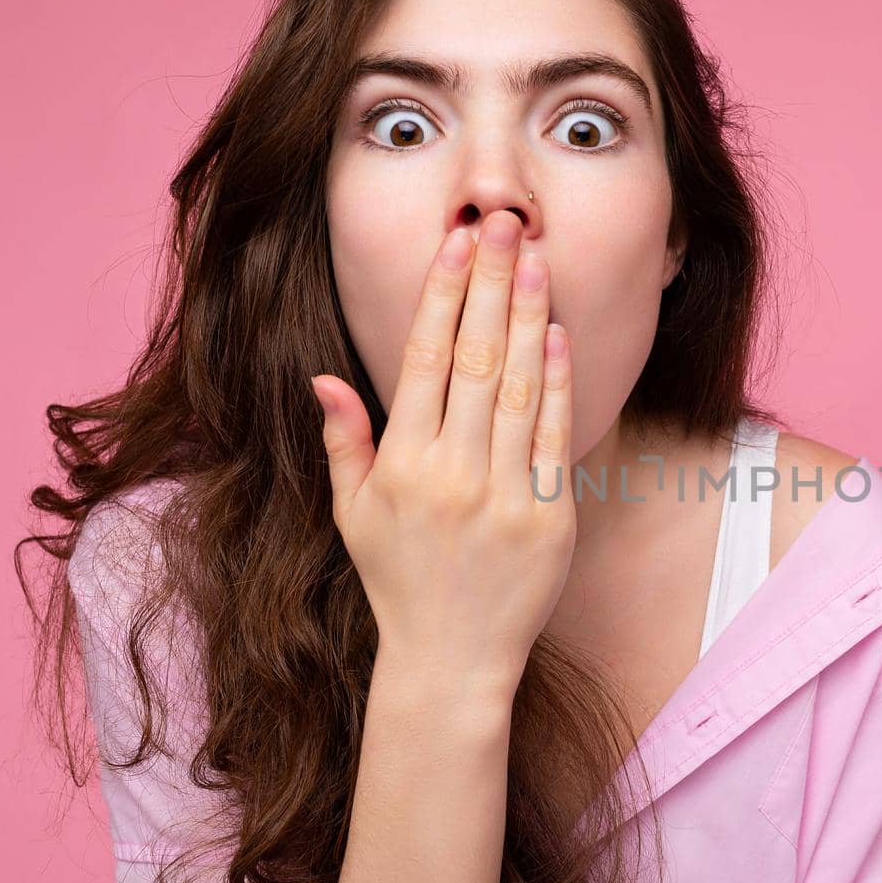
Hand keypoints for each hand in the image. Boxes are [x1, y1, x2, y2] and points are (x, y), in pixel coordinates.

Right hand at [310, 210, 574, 701]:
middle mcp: (451, 472)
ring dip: (527, 316)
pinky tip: (558, 334)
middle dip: (490, 282)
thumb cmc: (398, 582)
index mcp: (400, 464)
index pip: (422, 358)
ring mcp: (503, 494)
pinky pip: (553, 435)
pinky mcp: (549, 517)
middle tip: (504, 222)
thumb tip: (323, 377)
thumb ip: (345, 442)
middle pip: (473, 357)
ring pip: (515, 386)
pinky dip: (555, 382)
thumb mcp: (353, 514)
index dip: (442, 293)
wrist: (451, 661)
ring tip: (536, 259)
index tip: (457, 240)